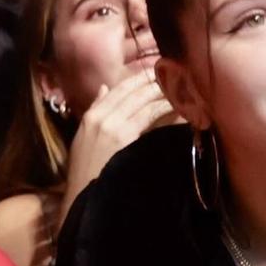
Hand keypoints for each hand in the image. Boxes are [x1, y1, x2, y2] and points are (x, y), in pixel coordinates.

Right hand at [61, 71, 173, 208]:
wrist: (82, 196)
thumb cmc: (85, 172)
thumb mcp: (84, 138)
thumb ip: (95, 111)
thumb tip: (103, 89)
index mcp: (90, 115)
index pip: (118, 88)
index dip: (139, 77)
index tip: (157, 69)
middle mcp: (100, 115)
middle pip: (132, 90)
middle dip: (155, 79)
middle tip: (177, 72)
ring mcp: (112, 125)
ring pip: (143, 99)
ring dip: (164, 90)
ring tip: (182, 85)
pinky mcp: (124, 136)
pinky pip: (149, 114)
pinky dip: (165, 106)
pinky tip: (178, 104)